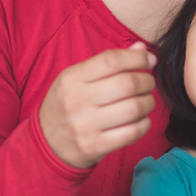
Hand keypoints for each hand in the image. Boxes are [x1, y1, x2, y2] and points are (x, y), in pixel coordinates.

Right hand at [39, 43, 156, 168]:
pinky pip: (132, 133)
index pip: (111, 60)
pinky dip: (144, 124)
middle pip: (127, 84)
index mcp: (72, 78)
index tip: (150, 60)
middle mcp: (77, 101)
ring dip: (148, 102)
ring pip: (133, 108)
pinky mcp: (94, 147)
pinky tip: (140, 119)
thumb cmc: (67, 104)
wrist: (45, 145)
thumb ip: (108, 61)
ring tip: (145, 101)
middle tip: (148, 83)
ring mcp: (85, 126)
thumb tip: (141, 48)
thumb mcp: (77, 78)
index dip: (138, 58)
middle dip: (147, 81)